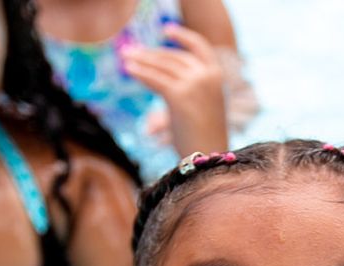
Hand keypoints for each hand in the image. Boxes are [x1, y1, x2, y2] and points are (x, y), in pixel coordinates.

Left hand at [121, 25, 227, 155]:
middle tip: (132, 51)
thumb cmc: (203, 138)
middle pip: (173, 57)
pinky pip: (155, 79)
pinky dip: (140, 72)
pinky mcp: (180, 95)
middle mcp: (208, 77)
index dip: (183, 36)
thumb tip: (153, 88)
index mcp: (217, 77)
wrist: (209, 158)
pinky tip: (129, 69)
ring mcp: (195, 84)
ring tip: (125, 58)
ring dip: (141, 60)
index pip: (200, 47)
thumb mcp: (199, 108)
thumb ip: (184, 91)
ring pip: (162, 66)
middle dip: (151, 53)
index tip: (166, 30)